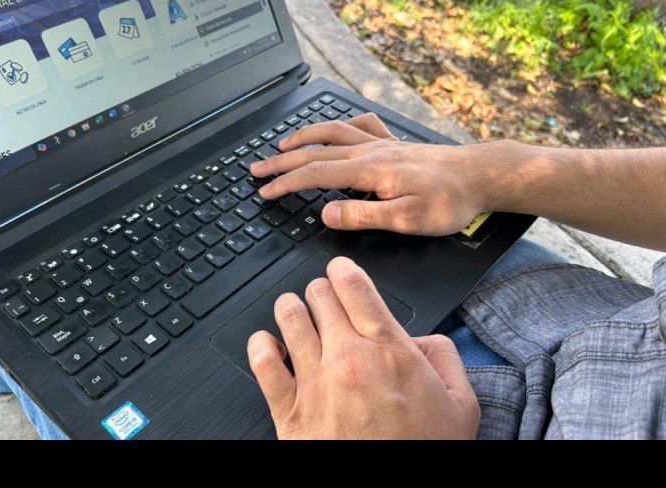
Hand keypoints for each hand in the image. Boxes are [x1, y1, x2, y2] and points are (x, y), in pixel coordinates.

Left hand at [247, 257, 478, 439]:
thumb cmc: (422, 452)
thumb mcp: (461, 404)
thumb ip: (446, 358)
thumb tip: (426, 338)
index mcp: (389, 351)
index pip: (354, 285)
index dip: (342, 269)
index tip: (340, 270)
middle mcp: (349, 359)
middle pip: (319, 295)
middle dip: (321, 290)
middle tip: (323, 298)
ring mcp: (316, 383)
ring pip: (289, 318)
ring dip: (290, 308)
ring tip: (294, 311)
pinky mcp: (291, 412)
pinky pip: (263, 363)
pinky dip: (260, 345)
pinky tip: (268, 344)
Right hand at [250, 114, 491, 235]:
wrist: (481, 175)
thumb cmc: (449, 200)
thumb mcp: (407, 219)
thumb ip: (363, 216)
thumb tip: (325, 213)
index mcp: (369, 171)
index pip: (315, 175)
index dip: (285, 184)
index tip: (264, 192)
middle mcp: (370, 151)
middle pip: (314, 151)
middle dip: (281, 162)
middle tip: (256, 169)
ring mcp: (381, 143)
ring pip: (331, 133)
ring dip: (302, 137)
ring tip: (281, 146)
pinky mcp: (392, 143)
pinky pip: (359, 126)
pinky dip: (339, 126)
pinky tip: (334, 130)